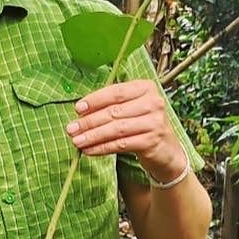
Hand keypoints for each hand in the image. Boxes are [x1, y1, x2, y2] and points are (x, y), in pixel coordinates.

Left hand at [66, 79, 186, 182]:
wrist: (166, 149)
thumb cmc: (143, 124)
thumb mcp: (131, 108)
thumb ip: (110, 105)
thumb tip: (81, 112)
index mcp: (145, 88)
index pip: (116, 92)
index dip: (95, 100)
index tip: (78, 108)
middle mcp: (153, 102)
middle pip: (114, 111)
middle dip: (89, 121)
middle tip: (71, 128)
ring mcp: (154, 122)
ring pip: (116, 129)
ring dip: (93, 136)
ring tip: (77, 141)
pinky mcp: (152, 141)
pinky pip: (121, 144)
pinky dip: (102, 148)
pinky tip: (89, 150)